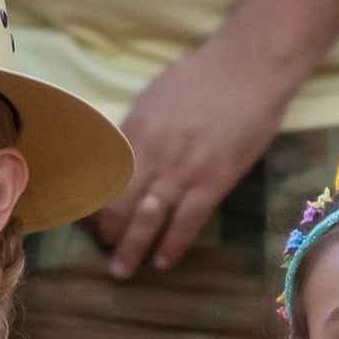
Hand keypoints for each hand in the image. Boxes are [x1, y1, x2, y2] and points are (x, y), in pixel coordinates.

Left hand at [90, 36, 290, 277]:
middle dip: (107, 233)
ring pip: (147, 220)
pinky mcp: (213, 182)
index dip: (94, 204)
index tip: (89, 221)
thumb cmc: (205, 74)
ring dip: (131, 248)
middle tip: (105, 250)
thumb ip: (139, 128)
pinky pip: (187, 223)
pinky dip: (171, 245)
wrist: (249, 68)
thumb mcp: (156, 96)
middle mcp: (151, 154)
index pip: (103, 178)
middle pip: (118, 204)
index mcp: (134, 130)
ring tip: (123, 270)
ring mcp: (182, 171)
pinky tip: (161, 261)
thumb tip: (125, 153)